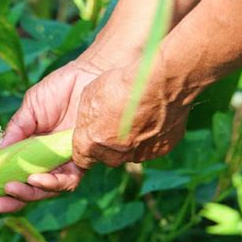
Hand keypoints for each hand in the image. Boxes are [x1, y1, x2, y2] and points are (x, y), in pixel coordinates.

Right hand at [0, 60, 98, 213]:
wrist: (90, 75)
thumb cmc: (60, 88)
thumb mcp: (30, 108)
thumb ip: (16, 130)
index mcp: (34, 147)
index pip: (17, 170)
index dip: (2, 183)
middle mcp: (49, 158)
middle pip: (31, 186)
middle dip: (14, 198)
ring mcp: (66, 160)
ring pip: (49, 188)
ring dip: (29, 192)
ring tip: (12, 189)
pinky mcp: (84, 159)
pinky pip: (69, 179)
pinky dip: (52, 183)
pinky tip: (36, 179)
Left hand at [72, 63, 189, 168]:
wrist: (156, 82)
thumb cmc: (119, 85)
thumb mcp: (89, 96)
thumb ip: (88, 118)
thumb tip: (91, 122)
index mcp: (90, 144)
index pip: (81, 159)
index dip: (85, 149)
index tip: (88, 140)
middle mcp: (113, 156)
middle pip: (107, 156)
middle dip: (109, 142)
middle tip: (115, 120)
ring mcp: (138, 155)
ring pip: (130, 151)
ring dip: (131, 138)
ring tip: (136, 114)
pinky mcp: (160, 150)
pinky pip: (151, 145)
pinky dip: (151, 134)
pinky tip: (152, 116)